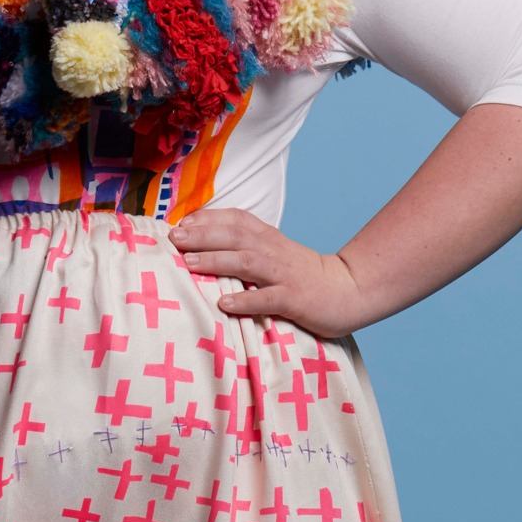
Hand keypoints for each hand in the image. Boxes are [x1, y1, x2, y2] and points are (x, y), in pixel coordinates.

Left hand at [168, 209, 368, 338]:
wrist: (347, 289)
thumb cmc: (301, 273)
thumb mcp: (273, 252)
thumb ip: (244, 245)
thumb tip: (202, 244)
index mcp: (267, 237)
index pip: (234, 219)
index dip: (207, 218)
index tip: (180, 223)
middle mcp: (273, 250)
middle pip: (234, 236)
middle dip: (202, 235)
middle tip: (174, 239)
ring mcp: (283, 274)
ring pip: (246, 262)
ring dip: (216, 260)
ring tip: (189, 264)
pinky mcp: (293, 299)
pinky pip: (267, 298)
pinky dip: (245, 299)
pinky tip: (224, 303)